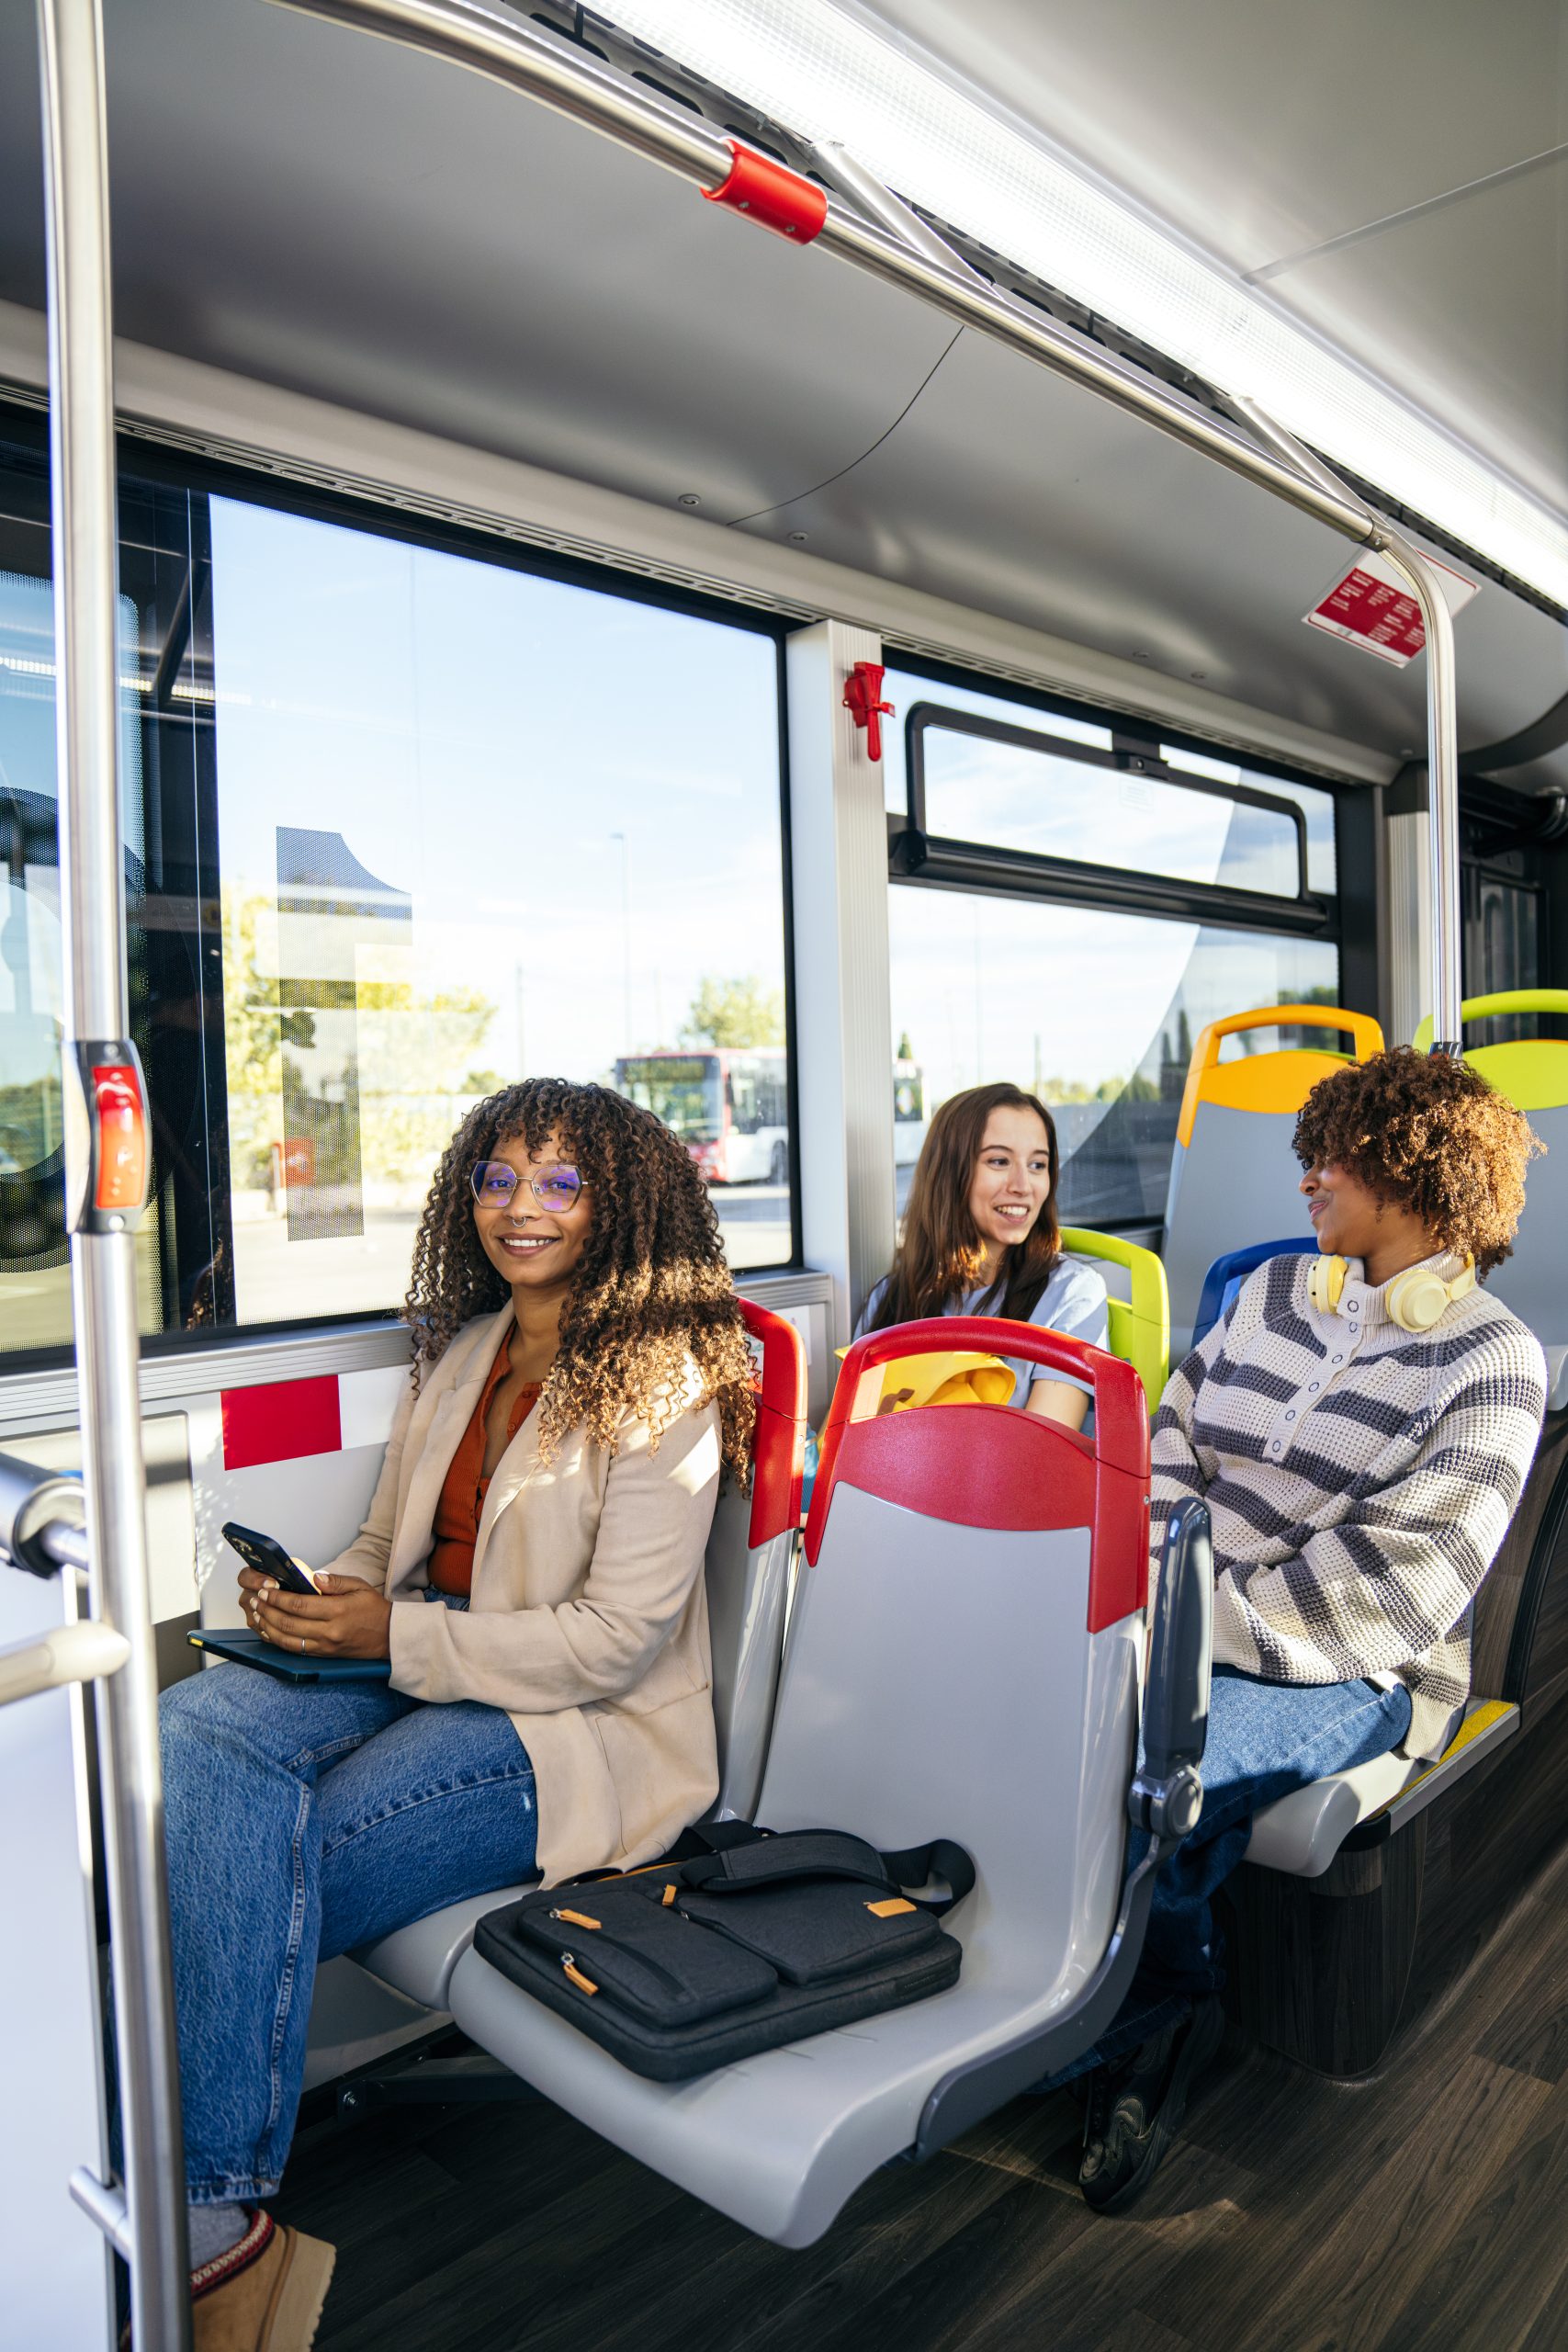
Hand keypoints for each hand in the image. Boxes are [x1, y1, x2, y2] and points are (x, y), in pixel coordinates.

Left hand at [242, 1568, 391, 1659]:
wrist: (388, 1637)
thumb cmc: (374, 1609)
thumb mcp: (359, 1586)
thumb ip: (335, 1581)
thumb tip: (314, 1577)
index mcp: (337, 1611)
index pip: (299, 1605)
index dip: (278, 1598)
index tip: (266, 1590)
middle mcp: (328, 1632)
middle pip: (288, 1623)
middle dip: (267, 1610)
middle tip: (255, 1599)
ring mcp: (324, 1646)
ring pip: (287, 1640)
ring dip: (267, 1626)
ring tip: (256, 1614)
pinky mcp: (322, 1655)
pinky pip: (294, 1649)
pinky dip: (277, 1640)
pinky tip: (268, 1630)